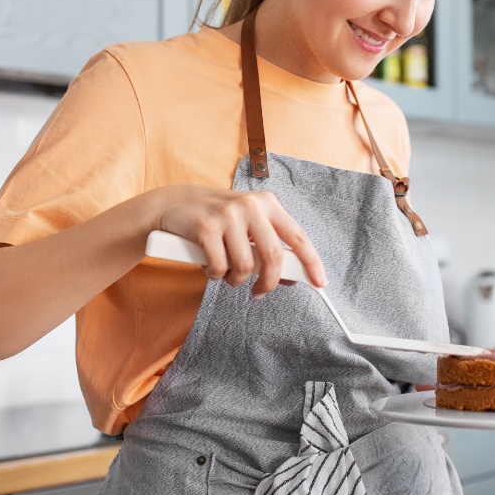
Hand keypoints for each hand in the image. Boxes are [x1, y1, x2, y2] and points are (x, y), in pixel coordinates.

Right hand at [151, 185, 327, 295]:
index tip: (320, 282)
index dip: (311, 262)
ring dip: (236, 280)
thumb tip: (291, 277)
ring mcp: (228, 215)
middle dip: (269, 282)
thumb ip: (268, 246)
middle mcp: (251, 205)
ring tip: (227, 274)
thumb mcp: (248, 225)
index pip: (298, 236)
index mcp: (268, 203)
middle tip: (260, 292)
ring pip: (244, 266)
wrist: (175, 203)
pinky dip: (215, 275)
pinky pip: (219, 267)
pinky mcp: (205, 227)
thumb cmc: (218, 220)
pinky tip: (210, 266)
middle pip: (273, 256)